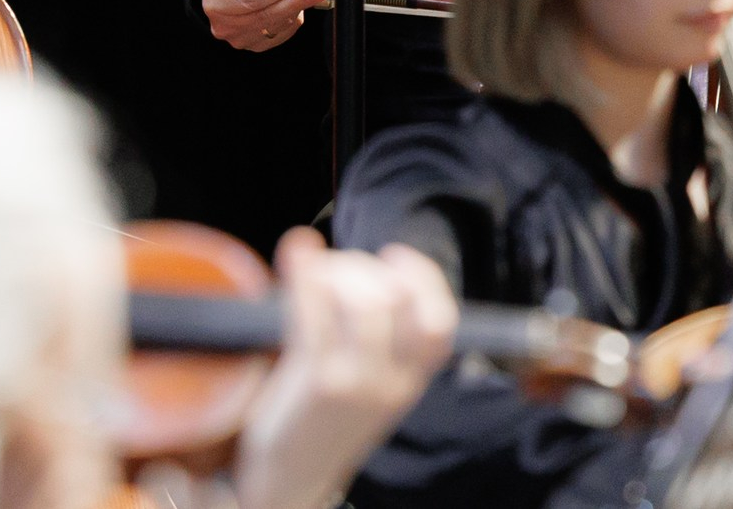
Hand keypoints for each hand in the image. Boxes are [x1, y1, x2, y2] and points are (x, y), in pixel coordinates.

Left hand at [230, 228, 457, 508]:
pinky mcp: (316, 381)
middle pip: (398, 300)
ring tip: (314, 272)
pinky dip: (305, 270)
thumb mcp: (369, 387)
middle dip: (366, 266)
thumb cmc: (322, 421)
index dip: (425, 279)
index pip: (440, 324)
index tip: (395, 255)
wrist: (292, 482)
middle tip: (337, 268)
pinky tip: (297, 251)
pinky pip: (315, 311)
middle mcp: (390, 383)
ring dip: (336, 269)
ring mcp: (356, 382)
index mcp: (409, 383)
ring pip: (363, 301)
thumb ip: (380, 343)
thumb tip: (366, 273)